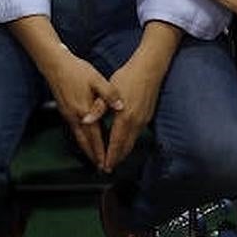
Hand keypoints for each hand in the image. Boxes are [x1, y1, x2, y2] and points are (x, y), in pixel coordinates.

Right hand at [40, 49, 123, 167]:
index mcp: (85, 111)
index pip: (95, 137)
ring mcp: (68, 114)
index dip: (101, 151)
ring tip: (94, 158)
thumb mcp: (96, 79)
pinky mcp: (64, 110)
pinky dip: (81, 139)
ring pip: (78, 137)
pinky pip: (74, 130)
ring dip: (86, 149)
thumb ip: (109, 94)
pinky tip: (85, 139)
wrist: (55, 64)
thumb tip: (121, 106)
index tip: (106, 163)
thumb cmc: (77, 70)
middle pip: (85, 142)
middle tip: (101, 167)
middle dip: (93, 156)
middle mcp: (75, 117)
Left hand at [102, 27, 178, 172]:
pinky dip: (130, 142)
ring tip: (115, 159)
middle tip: (107, 168)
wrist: (150, 68)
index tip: (104, 166)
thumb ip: (97, 108)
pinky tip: (125, 142)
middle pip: (126, 147)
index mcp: (124, 117)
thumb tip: (86, 121)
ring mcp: (144, 120)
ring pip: (133, 141)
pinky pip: (137, 134)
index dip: (110, 156)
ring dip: (123, 152)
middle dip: (117, 159)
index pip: (116, 143)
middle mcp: (136, 122)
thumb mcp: (109, 90)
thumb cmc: (128, 76)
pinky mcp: (148, 116)